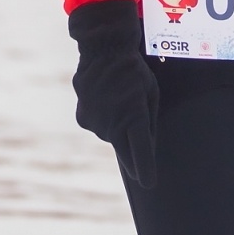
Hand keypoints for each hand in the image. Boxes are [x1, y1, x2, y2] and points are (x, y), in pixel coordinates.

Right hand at [69, 0, 159, 186]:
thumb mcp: (151, 93)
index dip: (144, 167)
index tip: (148, 183)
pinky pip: (99, 126)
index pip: (140, 148)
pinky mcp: (83, 119)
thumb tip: (147, 148)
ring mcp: (95, 122)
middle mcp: (113, 122)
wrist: (102, 51)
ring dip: (118, 128)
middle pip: (126, 149)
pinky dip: (104, 119)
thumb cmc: (134, 72)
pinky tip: (105, 100)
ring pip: (112, 137)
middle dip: (134, 156)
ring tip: (119, 101)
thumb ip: (149, 121)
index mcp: (134, 115)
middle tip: (140, 159)